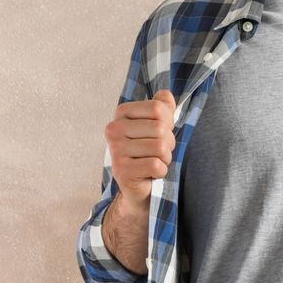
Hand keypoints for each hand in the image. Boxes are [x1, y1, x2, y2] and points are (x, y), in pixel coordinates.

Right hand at [104, 89, 176, 206]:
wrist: (140, 188)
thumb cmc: (150, 154)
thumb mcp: (158, 127)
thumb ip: (162, 107)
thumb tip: (165, 94)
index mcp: (121, 113)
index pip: (158, 108)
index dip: (168, 123)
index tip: (159, 134)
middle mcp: (113, 129)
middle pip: (160, 128)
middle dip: (168, 143)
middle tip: (158, 153)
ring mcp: (115, 150)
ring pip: (160, 147)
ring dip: (165, 159)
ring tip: (154, 162)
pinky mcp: (121, 170)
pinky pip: (156, 165)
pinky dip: (161, 171)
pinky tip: (151, 174)